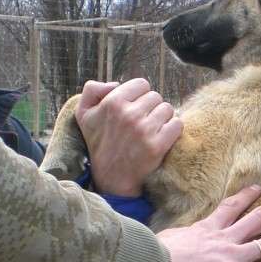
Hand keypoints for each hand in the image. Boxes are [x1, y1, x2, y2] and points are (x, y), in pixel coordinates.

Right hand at [76, 79, 182, 195]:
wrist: (111, 177)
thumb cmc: (99, 143)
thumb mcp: (84, 114)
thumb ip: (92, 90)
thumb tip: (116, 84)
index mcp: (113, 102)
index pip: (141, 84)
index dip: (140, 96)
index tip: (134, 108)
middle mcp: (129, 114)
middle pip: (156, 96)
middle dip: (151, 108)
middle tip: (143, 122)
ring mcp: (144, 130)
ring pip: (168, 109)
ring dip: (163, 118)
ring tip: (152, 130)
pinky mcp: (157, 145)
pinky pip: (177, 124)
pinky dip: (173, 129)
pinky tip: (163, 137)